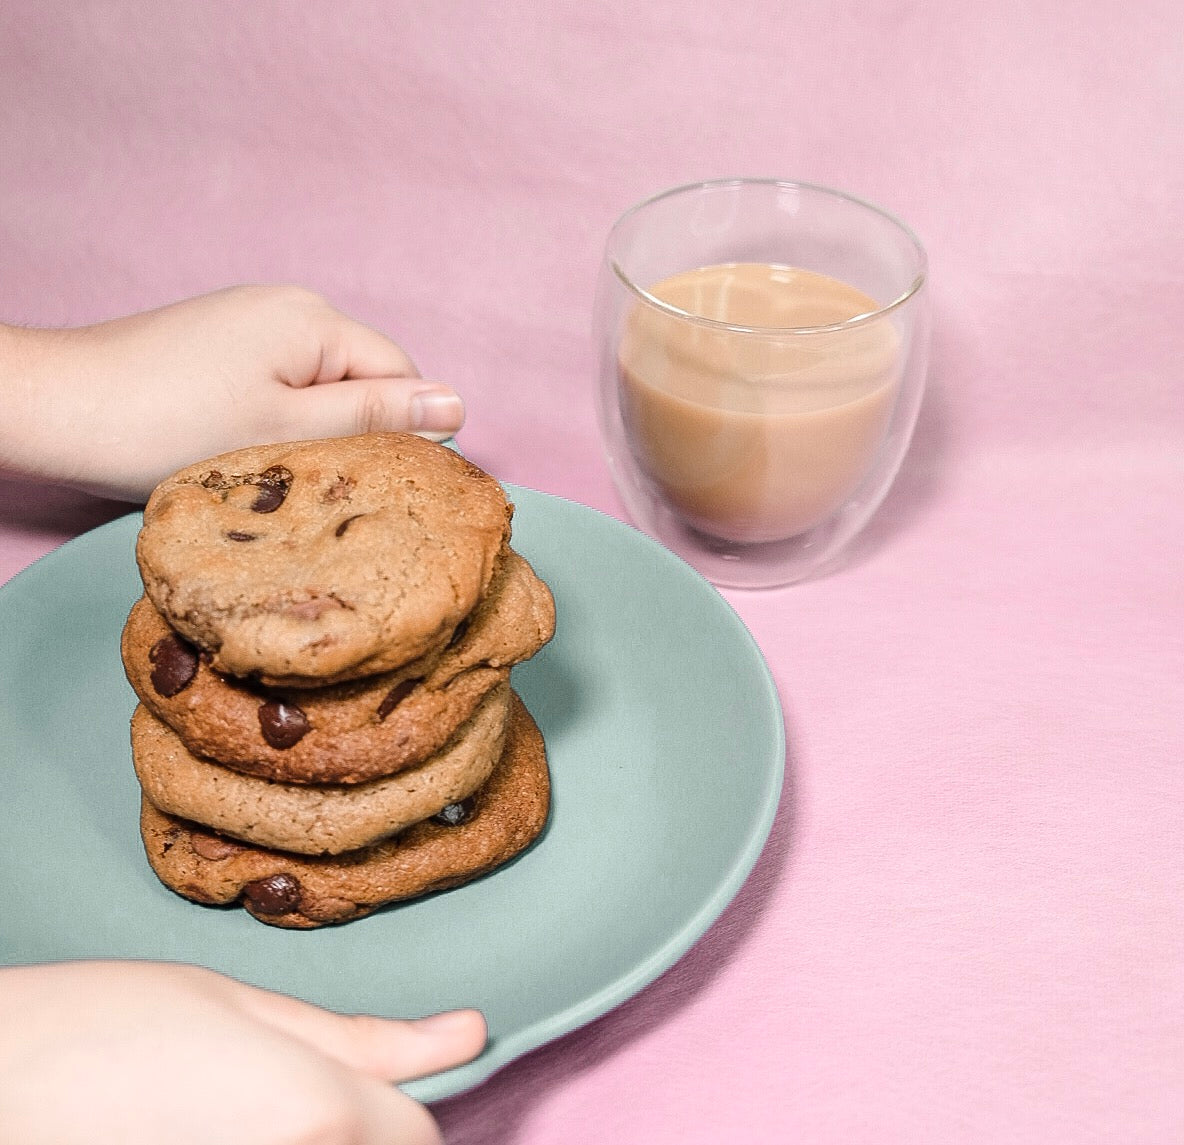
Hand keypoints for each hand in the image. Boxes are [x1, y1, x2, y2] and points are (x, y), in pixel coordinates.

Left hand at [0, 285, 464, 500]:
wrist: (58, 408)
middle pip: (361, 378)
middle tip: (321, 486)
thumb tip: (457, 404)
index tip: (376, 485)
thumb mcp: (289, 429)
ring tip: (280, 471)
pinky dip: (278, 419)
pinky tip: (248, 448)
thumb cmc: (167, 423)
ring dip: (315, 430)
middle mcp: (289, 306)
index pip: (400, 375)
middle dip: (354, 431)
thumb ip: (376, 417)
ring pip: (320, 385)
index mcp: (315, 320)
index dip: (400, 432)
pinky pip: (281, 382)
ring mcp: (251, 320)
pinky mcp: (221, 342)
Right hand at [0, 960, 483, 1144]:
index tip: (366, 1080)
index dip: (397, 1102)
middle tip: (266, 1091)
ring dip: (301, 1140)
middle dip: (349, 1128)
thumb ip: (360, 1037)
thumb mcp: (237, 1005)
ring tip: (219, 1108)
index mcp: (315, 1112)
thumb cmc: (96, 1031)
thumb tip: (465, 1035)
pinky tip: (201, 1128)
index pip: (417, 1134)